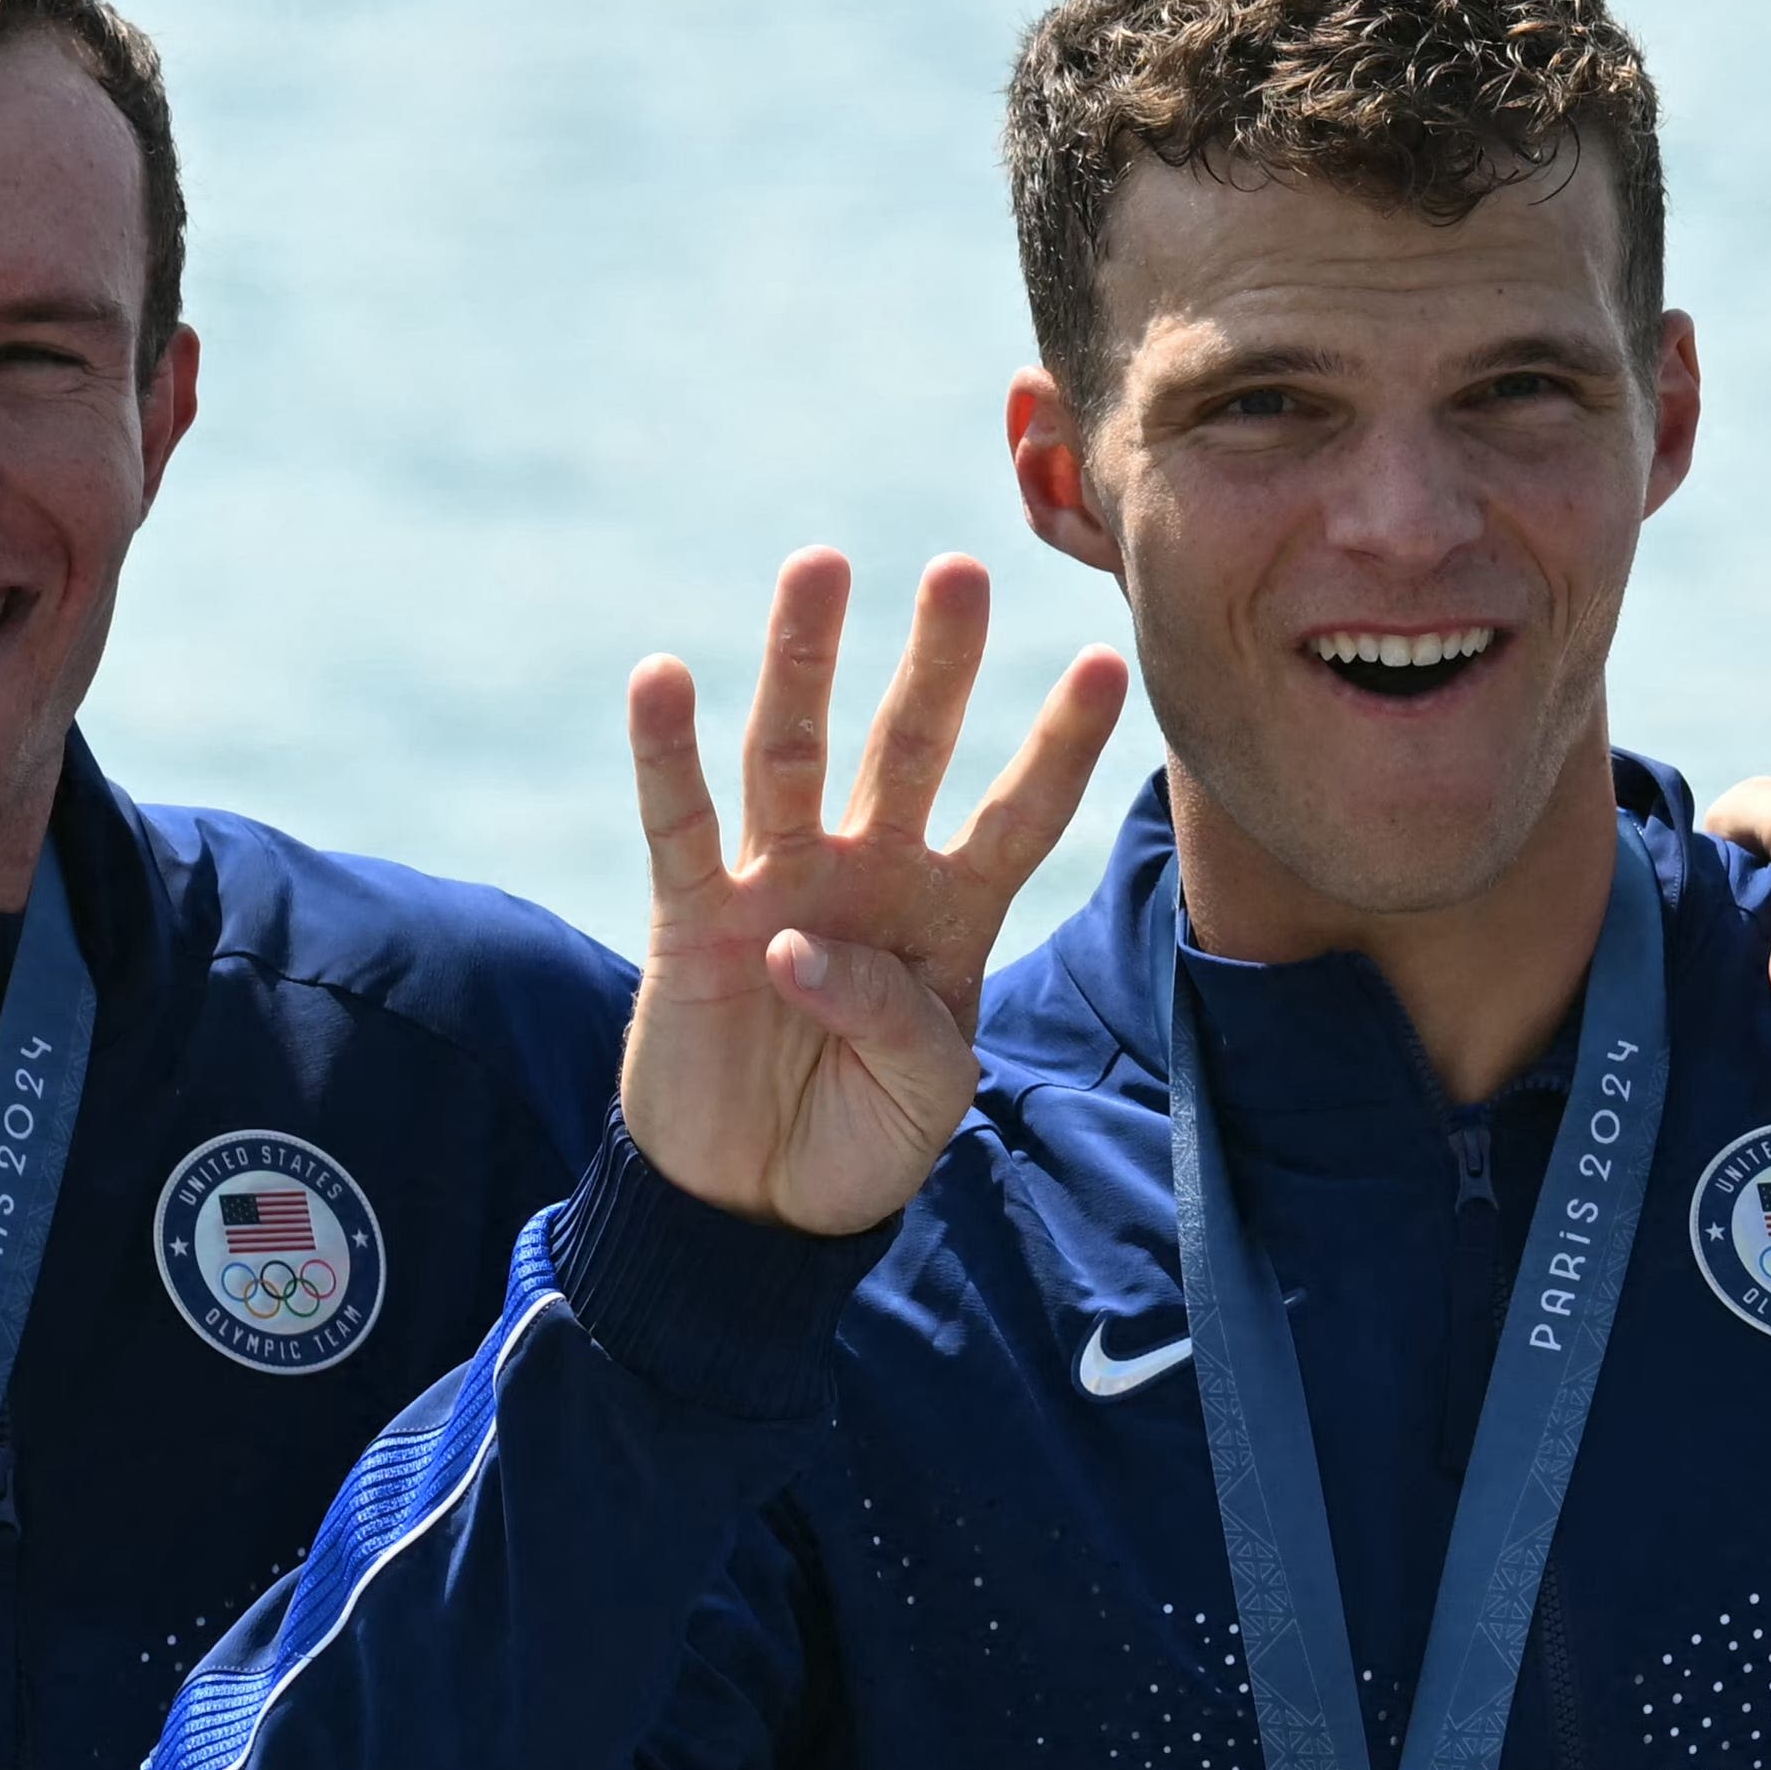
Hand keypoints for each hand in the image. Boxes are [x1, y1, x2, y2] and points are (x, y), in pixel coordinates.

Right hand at [615, 550, 1124, 1236]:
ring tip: (819, 565)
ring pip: (793, 751)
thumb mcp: (926, 1097)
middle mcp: (869, 875)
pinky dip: (666, 753)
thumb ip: (895, 1022)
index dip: (1058, 746)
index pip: (1018, 816)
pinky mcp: (692, 916)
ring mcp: (779, 884)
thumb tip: (803, 946)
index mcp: (951, 914)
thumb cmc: (862, 1139)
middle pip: (906, 747)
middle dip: (935, 662)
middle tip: (961, 570)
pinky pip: (680, 824)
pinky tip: (663, 678)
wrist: (756, 1204)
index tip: (1107, 662)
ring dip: (803, 659)